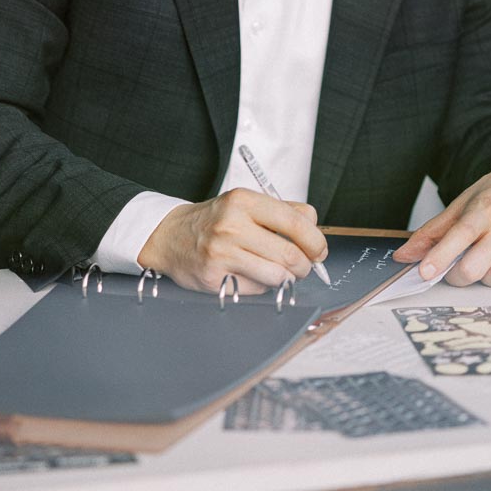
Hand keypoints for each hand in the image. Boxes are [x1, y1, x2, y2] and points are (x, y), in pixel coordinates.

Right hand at [138, 188, 327, 294]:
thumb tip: (316, 229)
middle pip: (291, 255)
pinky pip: (256, 290)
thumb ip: (284, 211)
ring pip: (278, 276)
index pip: (296, 223)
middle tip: (303, 267)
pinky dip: (262, 286)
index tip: (319, 250)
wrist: (170, 236)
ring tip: (279, 272)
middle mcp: (232, 225)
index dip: (316, 241)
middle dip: (305, 266)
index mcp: (244, 201)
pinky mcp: (214, 277)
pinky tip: (250, 274)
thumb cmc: (215, 221)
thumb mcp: (246, 204)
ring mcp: (222, 252)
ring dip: (286, 279)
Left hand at [393, 153, 490, 288]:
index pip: (459, 235)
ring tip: (490, 262)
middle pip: (475, 268)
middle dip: (458, 276)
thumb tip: (404, 255)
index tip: (424, 272)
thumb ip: (434, 231)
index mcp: (483, 210)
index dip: (440, 256)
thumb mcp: (465, 201)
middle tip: (457, 267)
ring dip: (489, 277)